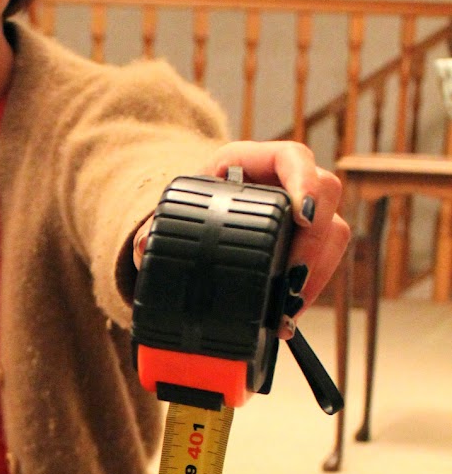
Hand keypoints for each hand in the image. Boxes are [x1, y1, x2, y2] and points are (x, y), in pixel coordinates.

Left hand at [133, 141, 350, 339]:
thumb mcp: (170, 215)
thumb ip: (154, 229)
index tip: (303, 215)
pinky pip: (324, 260)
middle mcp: (285, 181)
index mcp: (249, 162)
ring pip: (332, 233)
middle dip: (315, 244)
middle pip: (326, 198)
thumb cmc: (186, 212)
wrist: (196, 224)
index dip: (305, 183)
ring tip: (287, 308)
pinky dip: (309, 289)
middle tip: (292, 282)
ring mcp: (302, 212)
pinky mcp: (307, 242)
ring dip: (315, 273)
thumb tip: (142, 247)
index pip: (292, 158)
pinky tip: (287, 315)